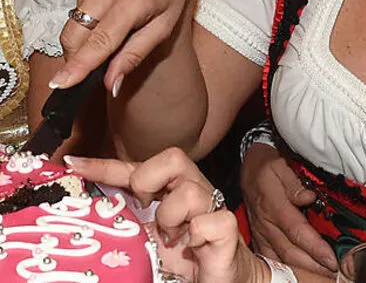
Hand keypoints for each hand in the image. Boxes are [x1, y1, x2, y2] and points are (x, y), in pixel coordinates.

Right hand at [54, 0, 197, 94]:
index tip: (61, 84)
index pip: (99, 41)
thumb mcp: (165, 25)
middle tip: (90, 68)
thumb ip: (135, 55)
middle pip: (75, 34)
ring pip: (72, 23)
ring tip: (111, 31)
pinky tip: (108, 11)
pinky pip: (76, 8)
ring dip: (83, 38)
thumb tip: (111, 85)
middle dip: (76, 57)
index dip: (78, 65)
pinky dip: (87, 18)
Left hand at [67, 149, 269, 282]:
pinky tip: (193, 246)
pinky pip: (214, 221)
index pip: (136, 169)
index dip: (105, 166)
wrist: (223, 278)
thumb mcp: (147, 240)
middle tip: (142, 208)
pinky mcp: (228, 232)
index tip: (74, 166)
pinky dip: (199, 234)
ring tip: (170, 239)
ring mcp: (212, 209)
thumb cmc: (185, 259)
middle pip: (173, 159)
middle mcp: (192, 194)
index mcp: (170, 193)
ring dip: (172, 218)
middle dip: (148, 181)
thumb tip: (89, 222)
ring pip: (190, 192)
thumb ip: (128, 225)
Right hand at [242, 143, 337, 273]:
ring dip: (302, 270)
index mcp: (274, 206)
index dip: (315, 247)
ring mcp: (261, 233)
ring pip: (281, 258)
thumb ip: (294, 183)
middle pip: (291, 251)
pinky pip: (271, 258)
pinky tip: (300, 274)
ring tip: (322, 276)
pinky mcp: (258, 238)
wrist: (246, 169)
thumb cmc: (266, 166)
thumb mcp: (279, 165)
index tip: (331, 258)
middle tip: (334, 273)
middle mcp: (266, 224)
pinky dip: (286, 268)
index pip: (298, 231)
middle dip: (313, 266)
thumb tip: (309, 197)